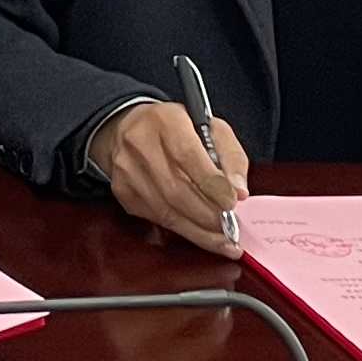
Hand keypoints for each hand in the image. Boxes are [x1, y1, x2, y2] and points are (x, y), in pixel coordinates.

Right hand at [93, 98, 250, 256]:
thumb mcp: (210, 128)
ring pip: (165, 211)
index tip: (232, 204)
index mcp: (166, 121)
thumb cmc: (175, 128)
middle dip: (207, 215)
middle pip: (176, 190)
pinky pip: (155, 218)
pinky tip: (199, 233)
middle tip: (230, 229)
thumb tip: (239, 191)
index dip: (212, 185)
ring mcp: (127, 169)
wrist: (128, 127)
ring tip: (221, 240)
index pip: (189, 156)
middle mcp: (140, 143)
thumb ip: (231, 157)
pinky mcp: (122, 191)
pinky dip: (181, 229)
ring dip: (197, 230)